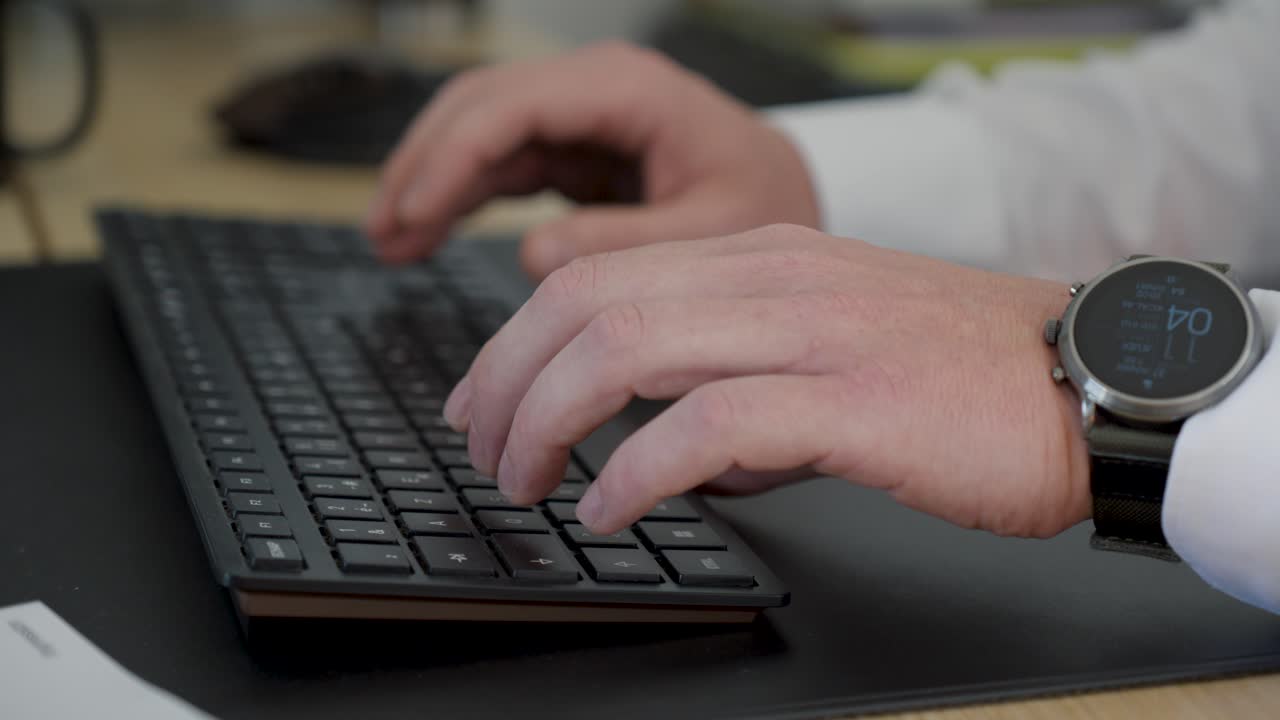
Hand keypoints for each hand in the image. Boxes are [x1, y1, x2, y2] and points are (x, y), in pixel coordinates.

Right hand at [365, 42, 818, 277]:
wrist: (783, 194)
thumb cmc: (761, 202)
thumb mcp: (711, 233)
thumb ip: (627, 244)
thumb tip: (533, 257)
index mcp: (629, 90)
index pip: (513, 106)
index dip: (452, 158)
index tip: (413, 214)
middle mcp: (595, 89)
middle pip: (478, 106)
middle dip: (423, 165)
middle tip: (383, 232)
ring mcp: (578, 115)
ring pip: (476, 131)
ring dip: (428, 181)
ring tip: (389, 241)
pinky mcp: (571, 147)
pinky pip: (496, 161)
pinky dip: (457, 195)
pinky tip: (425, 232)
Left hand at [442, 225, 1090, 538]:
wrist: (1092, 380)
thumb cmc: (966, 375)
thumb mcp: (834, 349)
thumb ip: (747, 382)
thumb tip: (675, 447)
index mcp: (763, 259)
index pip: (599, 277)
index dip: (518, 341)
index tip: (488, 400)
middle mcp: (776, 278)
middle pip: (588, 304)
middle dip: (508, 379)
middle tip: (483, 448)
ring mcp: (812, 331)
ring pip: (628, 347)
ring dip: (549, 422)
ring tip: (526, 482)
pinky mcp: (852, 398)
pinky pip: (709, 424)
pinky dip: (636, 470)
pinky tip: (610, 508)